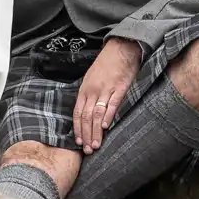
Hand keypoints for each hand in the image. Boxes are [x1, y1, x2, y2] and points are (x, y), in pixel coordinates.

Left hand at [73, 38, 140, 152]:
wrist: (121, 48)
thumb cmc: (106, 64)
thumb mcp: (92, 79)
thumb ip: (89, 95)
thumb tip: (87, 112)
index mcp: (84, 89)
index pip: (78, 113)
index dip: (77, 129)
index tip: (78, 142)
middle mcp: (92, 91)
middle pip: (86, 117)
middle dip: (86, 135)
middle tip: (87, 150)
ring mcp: (106, 89)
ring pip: (97, 114)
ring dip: (96, 131)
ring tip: (96, 145)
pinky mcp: (120, 88)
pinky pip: (112, 104)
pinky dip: (108, 116)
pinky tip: (106, 127)